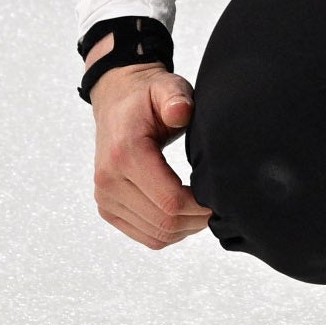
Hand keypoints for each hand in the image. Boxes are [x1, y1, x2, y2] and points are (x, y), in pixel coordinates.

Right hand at [90, 57, 210, 247]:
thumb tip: (180, 112)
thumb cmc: (146, 96)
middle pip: (165, 222)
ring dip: (186, 229)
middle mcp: (109, 180)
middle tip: (218, 205)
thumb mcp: (166, 87)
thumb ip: (176, 98)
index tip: (219, 196)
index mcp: (125, 153)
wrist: (116, 101)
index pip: (170, 200)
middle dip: (197, 220)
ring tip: (202, 208)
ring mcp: (105, 197)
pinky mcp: (107, 208)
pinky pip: (145, 236)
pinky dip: (170, 233)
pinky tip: (184, 214)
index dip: (200, 207)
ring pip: (156, 236)